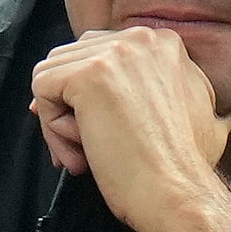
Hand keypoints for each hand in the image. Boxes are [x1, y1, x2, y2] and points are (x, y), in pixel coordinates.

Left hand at [30, 27, 230, 231]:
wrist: (179, 192)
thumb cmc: (181, 164)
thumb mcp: (188, 108)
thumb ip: (158, 87)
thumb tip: (105, 86)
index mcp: (162, 43)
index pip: (99, 53)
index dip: (88, 95)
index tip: (93, 128)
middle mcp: (139, 38)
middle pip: (73, 59)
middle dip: (71, 106)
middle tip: (87, 147)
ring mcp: (113, 54)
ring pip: (53, 74)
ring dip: (61, 119)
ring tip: (86, 153)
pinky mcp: (88, 76)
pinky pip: (42, 89)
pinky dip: (50, 128)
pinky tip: (80, 153)